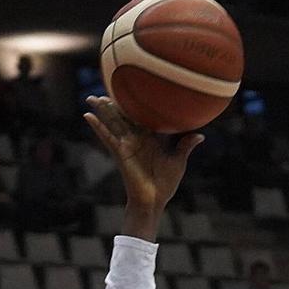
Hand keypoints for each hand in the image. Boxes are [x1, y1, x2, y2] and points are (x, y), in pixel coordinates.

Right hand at [82, 95, 202, 220]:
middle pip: (122, 117)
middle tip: (105, 87)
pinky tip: (87, 116)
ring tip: (91, 97)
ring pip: (112, 123)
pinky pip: (107, 137)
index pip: (140, 117)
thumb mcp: (178, 161)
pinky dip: (97, 127)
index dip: (135, 104)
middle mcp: (135, 139)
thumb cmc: (166, 183)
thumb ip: (185, 145)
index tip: (131, 89)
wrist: (155, 200)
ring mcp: (126, 145)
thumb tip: (200, 135)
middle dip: (113, 104)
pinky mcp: (120, 152)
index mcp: (148, 139)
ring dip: (101, 110)